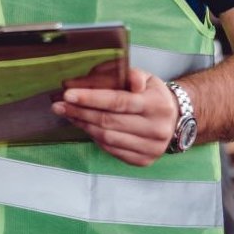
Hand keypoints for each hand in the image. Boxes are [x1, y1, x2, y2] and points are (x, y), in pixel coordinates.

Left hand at [52, 67, 179, 165]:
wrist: (175, 119)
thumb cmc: (152, 94)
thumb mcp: (144, 77)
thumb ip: (123, 74)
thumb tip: (95, 77)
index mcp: (156, 104)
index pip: (119, 101)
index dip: (91, 98)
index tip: (68, 94)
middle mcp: (157, 128)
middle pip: (109, 121)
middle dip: (79, 112)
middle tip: (58, 105)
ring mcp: (151, 147)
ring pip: (107, 137)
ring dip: (83, 125)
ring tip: (67, 114)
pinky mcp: (144, 160)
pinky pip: (111, 149)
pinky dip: (94, 137)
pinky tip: (84, 125)